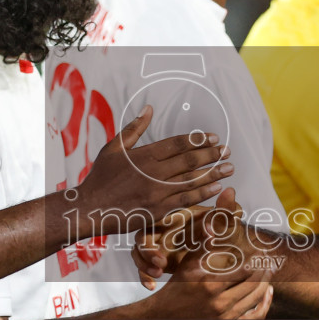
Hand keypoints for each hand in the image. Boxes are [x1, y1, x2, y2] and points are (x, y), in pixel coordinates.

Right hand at [70, 107, 233, 235]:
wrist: (89, 209)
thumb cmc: (100, 178)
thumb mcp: (113, 149)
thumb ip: (134, 128)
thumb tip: (149, 108)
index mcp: (144, 155)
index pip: (178, 144)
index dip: (199, 139)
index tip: (214, 137)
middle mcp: (153, 172)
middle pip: (189, 161)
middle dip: (211, 154)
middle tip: (227, 151)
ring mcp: (156, 192)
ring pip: (191, 180)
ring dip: (213, 173)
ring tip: (229, 168)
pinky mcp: (157, 210)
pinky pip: (185, 200)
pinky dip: (202, 193)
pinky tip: (216, 188)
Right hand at [133, 188, 253, 290]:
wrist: (220, 246)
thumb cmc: (219, 229)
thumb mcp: (223, 221)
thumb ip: (225, 210)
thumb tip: (230, 192)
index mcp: (173, 215)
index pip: (156, 219)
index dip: (157, 231)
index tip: (164, 248)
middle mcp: (161, 229)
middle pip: (141, 237)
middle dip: (146, 252)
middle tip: (161, 264)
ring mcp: (157, 245)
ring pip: (138, 253)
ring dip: (144, 265)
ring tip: (157, 275)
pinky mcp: (157, 260)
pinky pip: (143, 267)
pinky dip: (144, 276)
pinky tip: (151, 286)